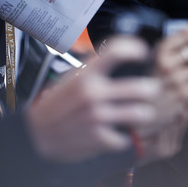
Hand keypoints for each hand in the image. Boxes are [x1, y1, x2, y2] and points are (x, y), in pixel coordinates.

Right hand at [24, 36, 160, 163]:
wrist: (36, 133)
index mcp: (86, 74)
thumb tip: (125, 55)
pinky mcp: (98, 138)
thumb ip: (96, 69)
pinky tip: (114, 134)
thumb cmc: (58, 103)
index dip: (135, 48)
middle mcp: (93, 93)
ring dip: (143, 114)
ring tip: (139, 114)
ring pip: (142, 114)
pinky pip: (126, 138)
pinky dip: (122, 138)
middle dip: (151, 91)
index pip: (117, 51)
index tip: (144, 52)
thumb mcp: (73, 78)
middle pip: (142, 88)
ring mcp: (97, 116)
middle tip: (150, 92)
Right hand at [137, 18, 187, 163]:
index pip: (184, 35)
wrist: (138, 116)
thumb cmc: (149, 86)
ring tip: (186, 79)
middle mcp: (167, 64)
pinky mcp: (183, 96)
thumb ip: (173, 50)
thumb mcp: (155, 62)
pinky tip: (187, 91)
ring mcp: (176, 80)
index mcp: (159, 53)